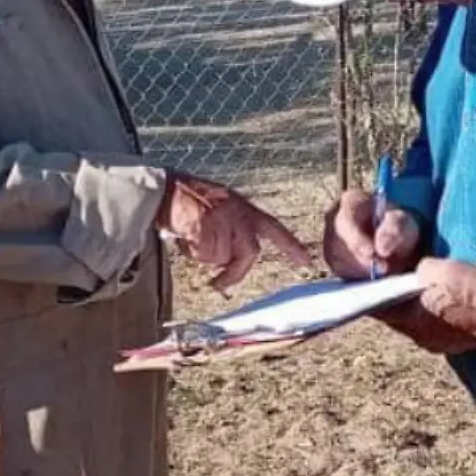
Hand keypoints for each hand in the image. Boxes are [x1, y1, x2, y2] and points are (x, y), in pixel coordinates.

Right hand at [159, 174, 313, 293]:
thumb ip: (231, 230)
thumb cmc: (189, 199)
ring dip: (206, 255)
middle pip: (249, 254)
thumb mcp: (220, 209)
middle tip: (217, 284)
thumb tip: (227, 260)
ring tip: (190, 237)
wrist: (170, 192)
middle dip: (233, 272)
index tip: (305, 261)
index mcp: (245, 209)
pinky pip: (206, 257)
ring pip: (223, 257)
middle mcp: (241, 217)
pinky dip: (194, 253)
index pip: (275, 229)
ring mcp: (228, 226)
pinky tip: (184, 237)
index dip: (290, 246)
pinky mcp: (213, 235)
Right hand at [322, 190, 422, 280]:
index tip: (372, 253)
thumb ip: (395, 230)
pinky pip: (338, 270)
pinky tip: (372, 274)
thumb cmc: (399, 226)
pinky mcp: (332, 258)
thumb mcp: (405, 223)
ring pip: (336, 259)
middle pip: (337, 242)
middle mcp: (333, 218)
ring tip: (381, 270)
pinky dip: (356, 275)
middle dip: (360, 258)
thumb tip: (381, 247)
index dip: (357, 239)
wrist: (397, 241)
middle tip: (382, 268)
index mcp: (351, 201)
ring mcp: (330, 239)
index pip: (346, 220)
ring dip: (359, 269)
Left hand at [373, 257, 475, 354]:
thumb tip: (415, 273)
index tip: (366, 282)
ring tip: (415, 286)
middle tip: (389, 280)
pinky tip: (440, 298)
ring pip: (418, 322)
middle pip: (399, 317)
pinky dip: (433, 312)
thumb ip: (417, 270)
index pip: (381, 309)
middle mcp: (424, 339)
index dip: (372, 293)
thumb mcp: (437, 269)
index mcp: (414, 323)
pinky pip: (436, 325)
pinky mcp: (459, 341)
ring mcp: (443, 343)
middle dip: (394, 299)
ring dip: (415, 306)